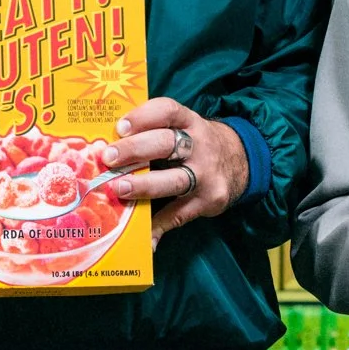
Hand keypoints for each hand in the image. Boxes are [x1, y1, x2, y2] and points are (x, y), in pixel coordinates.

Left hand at [104, 96, 249, 239]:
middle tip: (109, 158)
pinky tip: (145, 237)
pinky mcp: (208, 201)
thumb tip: (107, 143)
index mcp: (190, 122)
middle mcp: (200, 146)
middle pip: (166, 144)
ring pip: (174, 180)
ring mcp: (206, 175)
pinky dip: (160, 227)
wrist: (242, 162)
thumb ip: (155, 132)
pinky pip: (179, 214)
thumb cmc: (197, 143)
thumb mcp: (185, 127)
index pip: (168, 111)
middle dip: (135, 150)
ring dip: (144, 186)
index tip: (121, 127)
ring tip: (119, 190)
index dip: (143, 117)